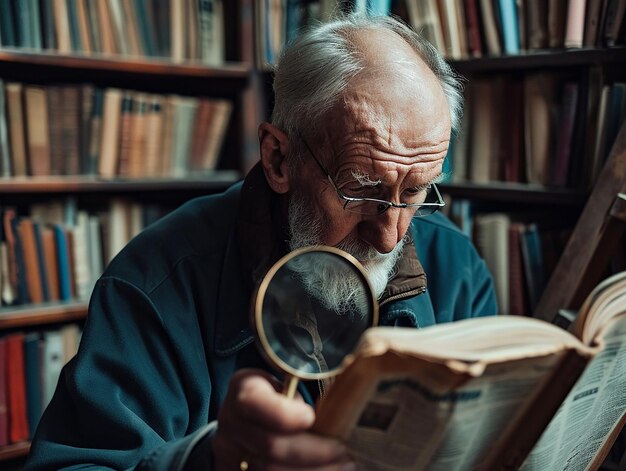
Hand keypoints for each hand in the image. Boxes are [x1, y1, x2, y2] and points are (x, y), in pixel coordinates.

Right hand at [212, 369, 353, 469]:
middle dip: (313, 452)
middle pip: (270, 445)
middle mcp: (230, 422)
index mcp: (243, 389)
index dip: (283, 415)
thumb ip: (306, 388)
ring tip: (343, 465)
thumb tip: (351, 391)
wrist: (246, 419)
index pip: (254, 402)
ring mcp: (230, 453)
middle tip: (345, 452)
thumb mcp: (286, 381)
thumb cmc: (278, 395)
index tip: (311, 417)